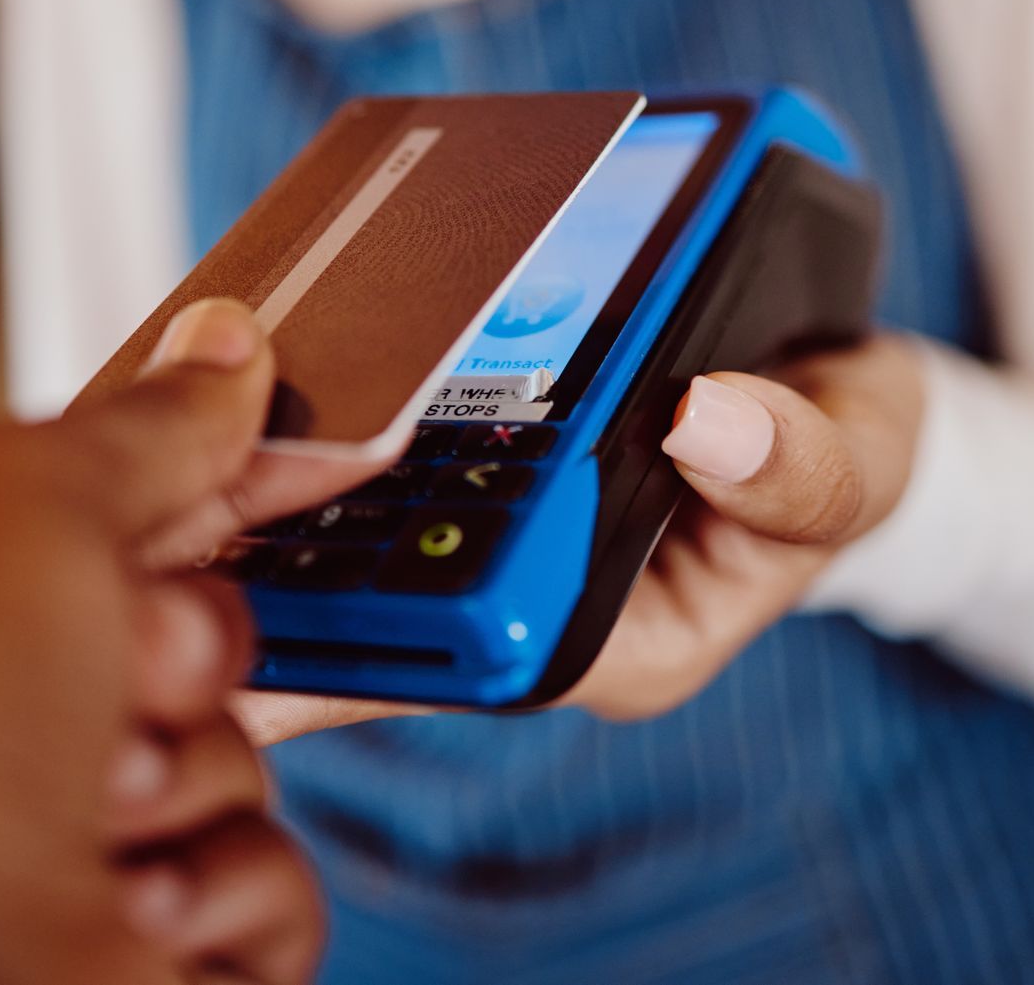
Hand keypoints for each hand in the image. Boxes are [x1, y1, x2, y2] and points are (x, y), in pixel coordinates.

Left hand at [235, 332, 924, 741]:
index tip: (284, 578)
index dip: (373, 626)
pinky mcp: (481, 480)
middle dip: (285, 550)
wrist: (823, 407)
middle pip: (383, 604)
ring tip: (180, 420)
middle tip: (177, 493)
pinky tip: (251, 378)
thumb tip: (706, 418)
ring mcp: (501, 540)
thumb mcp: (856, 459)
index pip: (474, 654)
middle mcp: (535, 607)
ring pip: (361, 539)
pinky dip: (320, 433)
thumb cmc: (834, 455)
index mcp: (616, 640)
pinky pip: (381, 473)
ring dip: (277, 491)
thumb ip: (798, 462)